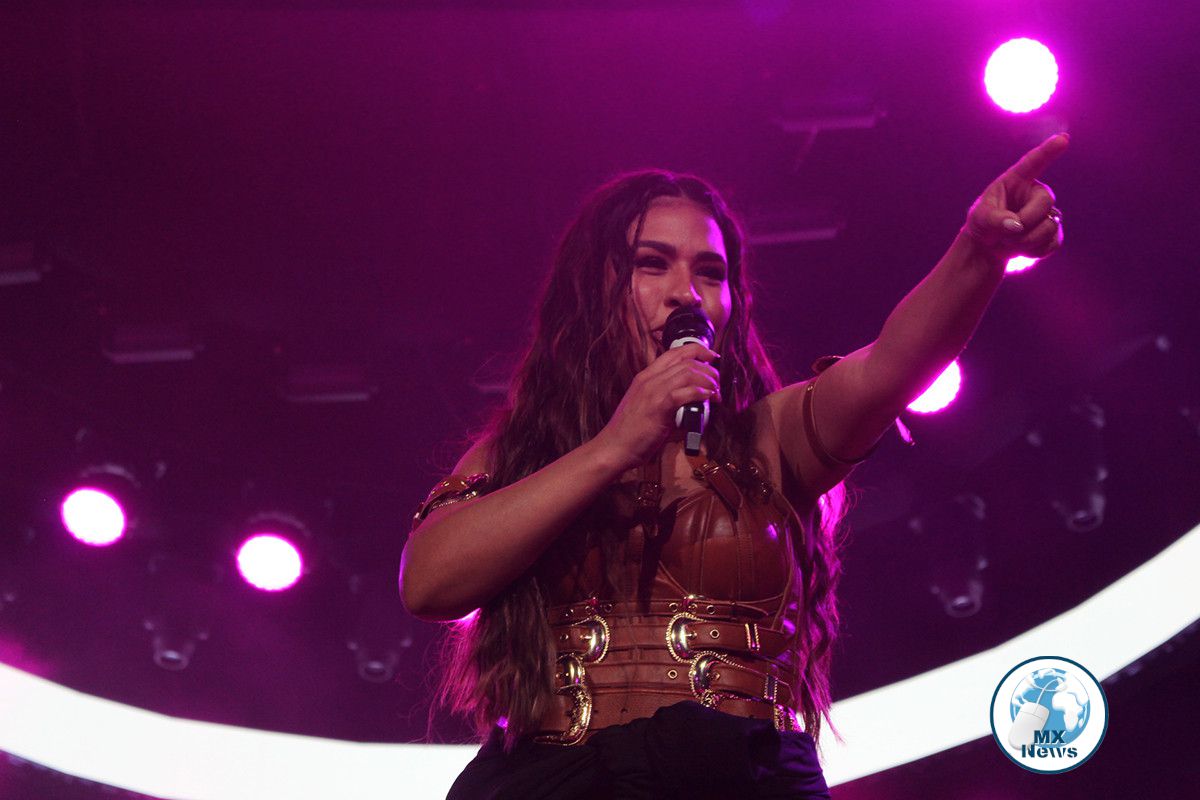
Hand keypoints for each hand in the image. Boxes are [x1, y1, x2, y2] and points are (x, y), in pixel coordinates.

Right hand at [593, 342, 720, 469]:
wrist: (614, 447)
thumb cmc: (631, 431)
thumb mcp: (646, 404)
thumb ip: (665, 396)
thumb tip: (691, 399)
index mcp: (646, 376)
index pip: (675, 352)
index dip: (698, 351)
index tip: (712, 357)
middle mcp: (649, 378)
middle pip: (686, 360)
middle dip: (708, 369)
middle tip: (717, 382)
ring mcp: (653, 391)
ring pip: (688, 373)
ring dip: (708, 381)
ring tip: (715, 393)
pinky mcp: (658, 406)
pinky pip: (685, 392)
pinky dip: (701, 393)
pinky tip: (707, 399)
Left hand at [962, 133, 1068, 260]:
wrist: (989, 246)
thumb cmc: (983, 224)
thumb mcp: (980, 219)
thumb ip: (994, 220)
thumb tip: (1016, 226)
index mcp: (1016, 181)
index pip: (1033, 162)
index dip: (1048, 150)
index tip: (1063, 138)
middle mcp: (1035, 193)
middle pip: (1045, 201)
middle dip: (1026, 220)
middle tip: (1006, 233)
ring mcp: (1047, 212)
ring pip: (1050, 226)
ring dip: (1026, 240)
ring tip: (1008, 241)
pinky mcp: (1054, 232)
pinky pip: (1053, 243)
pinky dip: (1034, 251)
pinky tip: (1021, 249)